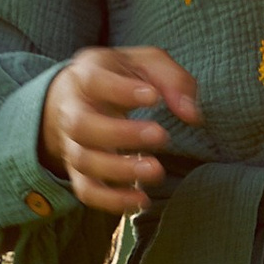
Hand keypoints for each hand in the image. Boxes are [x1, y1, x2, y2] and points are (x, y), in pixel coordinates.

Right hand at [40, 45, 201, 215]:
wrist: (79, 97)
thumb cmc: (120, 77)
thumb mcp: (145, 63)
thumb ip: (172, 80)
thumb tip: (192, 115)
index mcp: (86, 75)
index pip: (93, 80)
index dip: (120, 90)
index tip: (153, 97)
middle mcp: (72, 109)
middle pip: (82, 125)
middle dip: (122, 134)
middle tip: (161, 136)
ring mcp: (72, 142)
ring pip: (84, 161)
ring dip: (120, 170)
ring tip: (156, 171)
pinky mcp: (78, 171)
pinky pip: (86, 191)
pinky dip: (111, 200)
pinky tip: (142, 200)